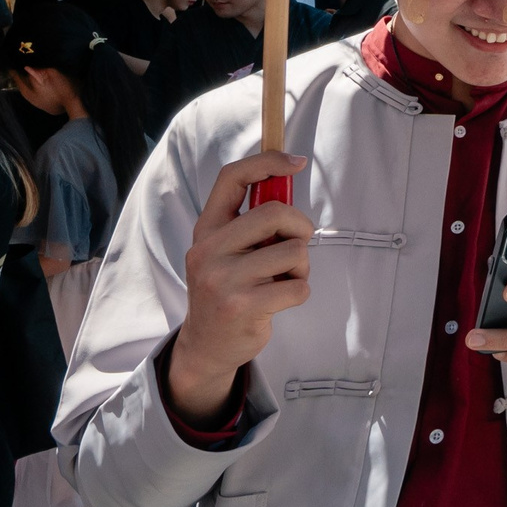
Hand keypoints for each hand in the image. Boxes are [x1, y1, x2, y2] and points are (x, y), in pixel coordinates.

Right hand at [167, 153, 312, 422]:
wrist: (206, 345)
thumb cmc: (228, 288)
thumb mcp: (226, 251)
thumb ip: (250, 222)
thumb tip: (287, 179)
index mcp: (206, 229)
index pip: (232, 178)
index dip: (267, 161)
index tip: (296, 161)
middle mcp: (208, 250)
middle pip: (275, 212)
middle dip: (300, 227)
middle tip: (296, 245)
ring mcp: (223, 279)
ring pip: (295, 251)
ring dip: (301, 267)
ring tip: (282, 279)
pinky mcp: (243, 306)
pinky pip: (298, 287)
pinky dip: (299, 291)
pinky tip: (279, 300)